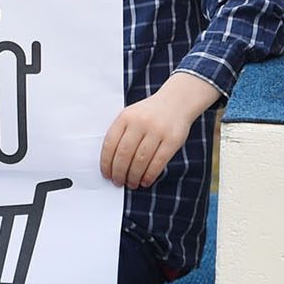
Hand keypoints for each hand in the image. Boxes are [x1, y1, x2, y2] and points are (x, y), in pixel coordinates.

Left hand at [100, 73, 219, 189]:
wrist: (177, 100)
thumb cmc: (150, 113)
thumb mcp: (131, 115)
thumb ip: (120, 134)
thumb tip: (111, 164)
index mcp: (126, 116)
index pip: (110, 144)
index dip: (106, 163)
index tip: (106, 174)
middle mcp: (141, 122)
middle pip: (124, 154)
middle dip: (119, 172)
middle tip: (118, 182)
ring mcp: (158, 130)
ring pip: (140, 160)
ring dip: (134, 176)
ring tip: (131, 183)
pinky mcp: (173, 139)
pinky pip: (158, 162)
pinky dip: (150, 174)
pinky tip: (145, 180)